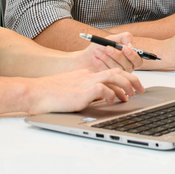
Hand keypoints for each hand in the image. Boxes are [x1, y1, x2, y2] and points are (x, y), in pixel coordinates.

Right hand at [26, 67, 144, 114]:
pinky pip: (102, 89)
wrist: (34, 93)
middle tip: (140, 89)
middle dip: (132, 80)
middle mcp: (87, 76)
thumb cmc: (49, 95)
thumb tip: (100, 101)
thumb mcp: (71, 92)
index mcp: (85, 75)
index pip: (110, 73)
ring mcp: (85, 83)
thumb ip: (85, 93)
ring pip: (113, 77)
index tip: (131, 88)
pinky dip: (111, 94)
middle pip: (116, 71)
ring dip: (126, 85)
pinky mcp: (81, 92)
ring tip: (131, 95)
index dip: (124, 79)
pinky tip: (112, 101)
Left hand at [69, 31, 140, 72]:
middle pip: (128, 65)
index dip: (132, 55)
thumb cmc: (98, 48)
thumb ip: (124, 37)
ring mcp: (116, 77)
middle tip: (107, 48)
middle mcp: (125, 69)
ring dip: (107, 58)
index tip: (124, 48)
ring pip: (117, 69)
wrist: (83, 58)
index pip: (137, 60)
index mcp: (129, 60)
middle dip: (116, 55)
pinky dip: (100, 64)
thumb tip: (130, 45)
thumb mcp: (112, 39)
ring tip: (97, 51)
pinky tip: (94, 58)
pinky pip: (108, 74)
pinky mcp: (107, 82)